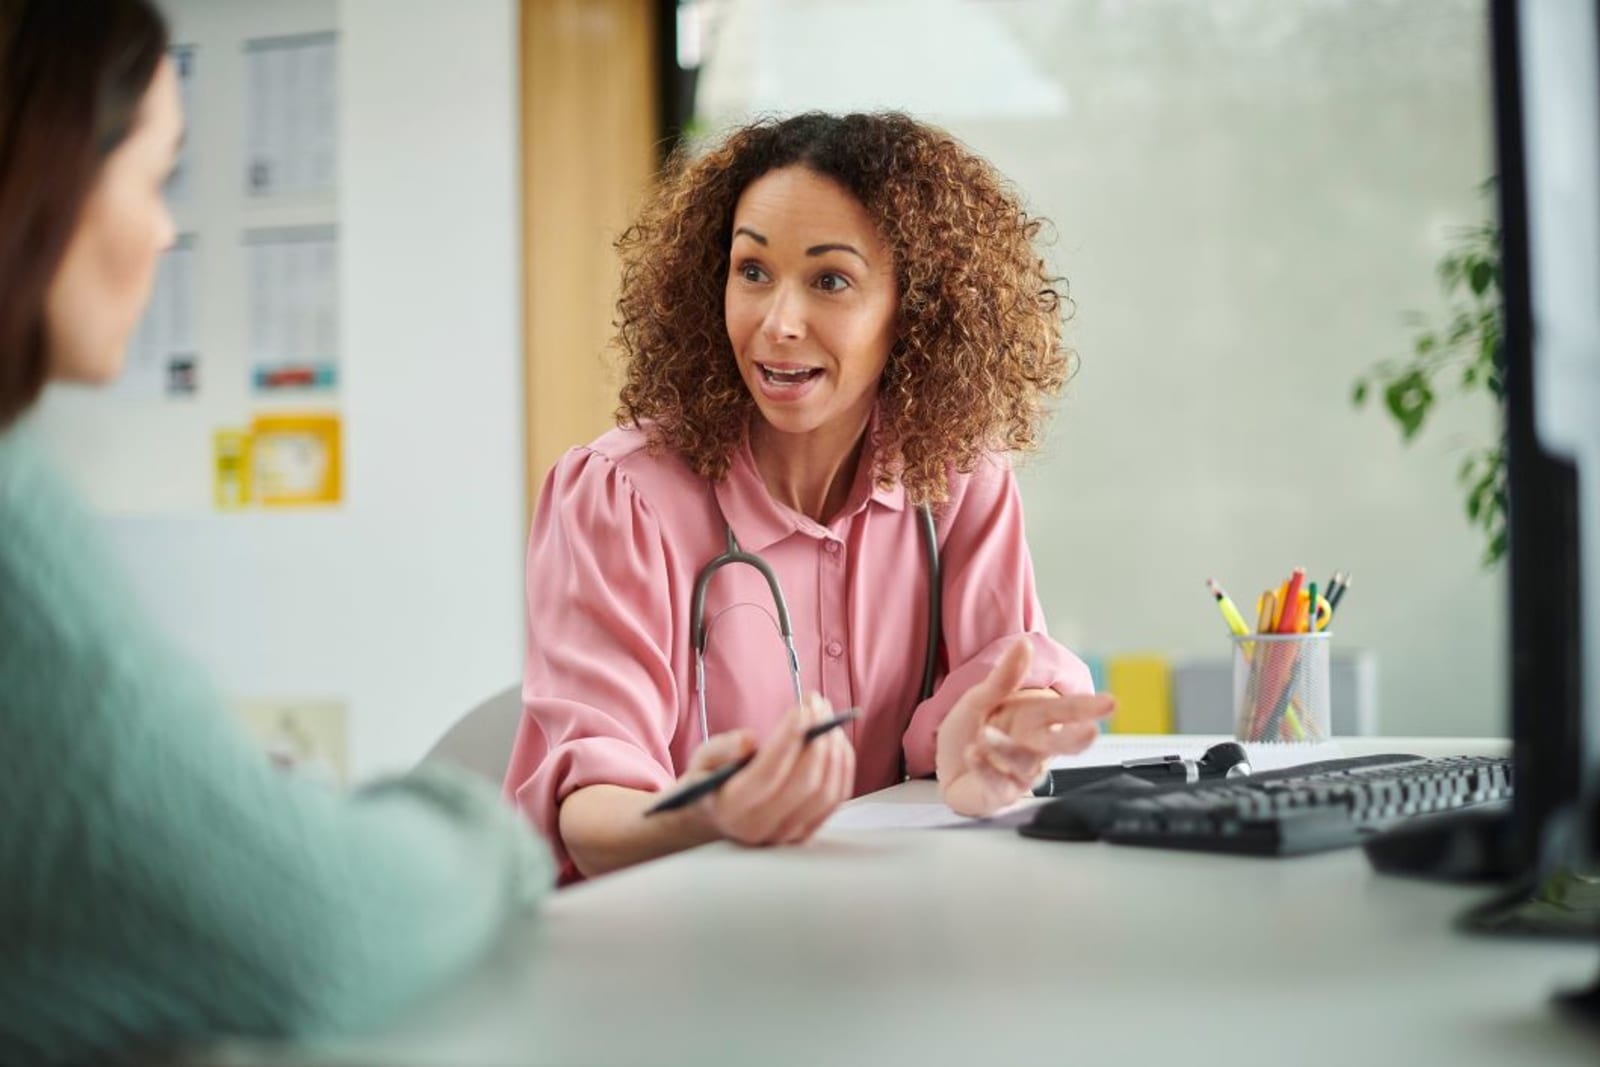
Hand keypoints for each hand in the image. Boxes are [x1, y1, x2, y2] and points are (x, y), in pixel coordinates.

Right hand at [679, 693, 855, 846]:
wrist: (719, 813)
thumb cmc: (712, 779)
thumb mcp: (701, 760)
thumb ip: (720, 749)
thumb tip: (748, 741)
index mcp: (731, 809)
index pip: (766, 776)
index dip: (788, 741)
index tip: (802, 710)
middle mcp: (760, 828)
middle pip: (803, 784)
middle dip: (816, 739)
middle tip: (816, 704)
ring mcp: (786, 833)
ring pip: (825, 792)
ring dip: (832, 749)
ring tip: (825, 716)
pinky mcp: (807, 831)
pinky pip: (835, 798)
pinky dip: (841, 765)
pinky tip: (835, 740)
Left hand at [936, 638, 1115, 817]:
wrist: (945, 765)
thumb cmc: (970, 730)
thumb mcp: (982, 698)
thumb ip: (1004, 676)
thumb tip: (1024, 643)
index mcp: (1034, 720)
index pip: (1065, 712)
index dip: (1088, 708)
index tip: (1111, 702)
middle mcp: (1033, 747)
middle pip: (1059, 744)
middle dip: (1075, 738)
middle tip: (1090, 732)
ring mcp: (1020, 772)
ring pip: (1024, 762)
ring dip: (1006, 748)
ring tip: (985, 734)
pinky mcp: (1000, 793)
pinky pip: (997, 782)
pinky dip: (985, 767)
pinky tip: (973, 753)